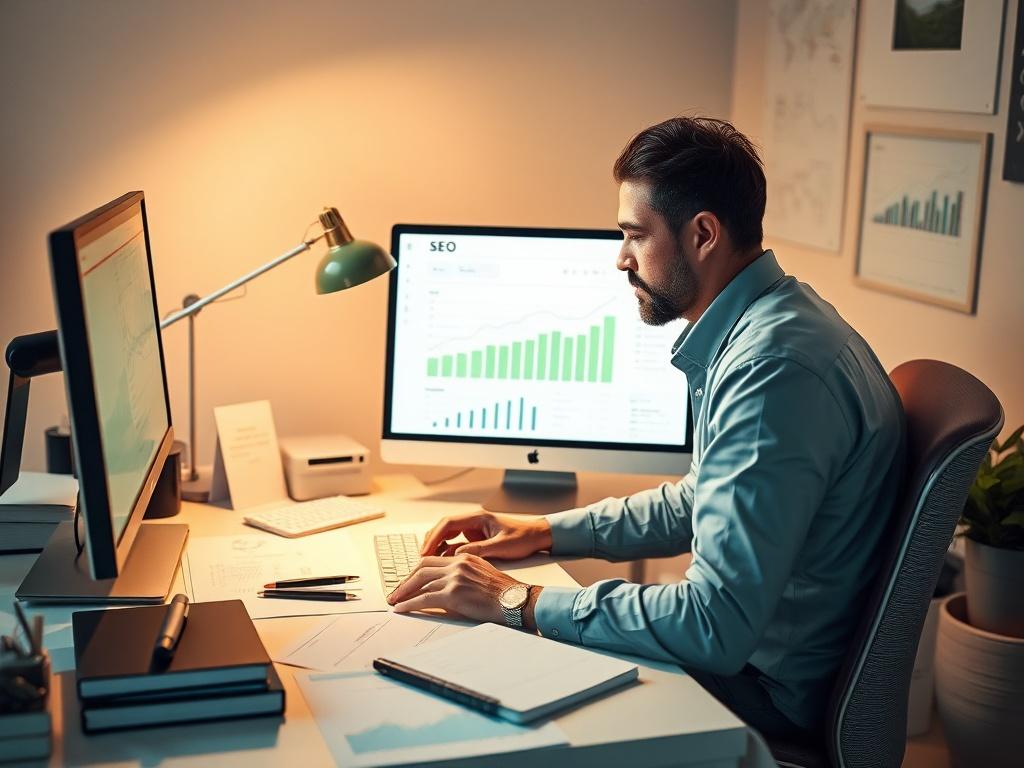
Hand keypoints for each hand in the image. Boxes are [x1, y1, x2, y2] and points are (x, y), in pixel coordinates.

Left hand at [386, 553, 529, 623]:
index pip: (432, 561)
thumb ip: (464, 573)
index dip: (416, 571)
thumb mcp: (482, 573)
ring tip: (394, 601)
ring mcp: (454, 578)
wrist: (516, 600)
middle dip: (405, 581)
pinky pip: (424, 599)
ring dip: (403, 593)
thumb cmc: (504, 592)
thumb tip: (447, 585)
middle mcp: (457, 564)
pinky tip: (402, 609)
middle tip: (395, 592)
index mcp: (464, 557)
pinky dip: (409, 604)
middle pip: (421, 568)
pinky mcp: (453, 594)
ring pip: (420, 582)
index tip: (408, 580)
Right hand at [420, 510, 552, 559]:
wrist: (536, 537)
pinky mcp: (475, 537)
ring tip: (427, 561)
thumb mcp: (501, 546)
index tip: (425, 551)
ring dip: (436, 547)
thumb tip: (457, 557)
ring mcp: (473, 529)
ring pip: (447, 535)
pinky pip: (455, 542)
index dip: (434, 538)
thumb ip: (479, 550)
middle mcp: (473, 521)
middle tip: (421, 558)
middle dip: (431, 542)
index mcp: (478, 517)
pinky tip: (441, 562)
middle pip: (443, 528)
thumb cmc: (522, 538)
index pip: (448, 524)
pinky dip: (446, 551)